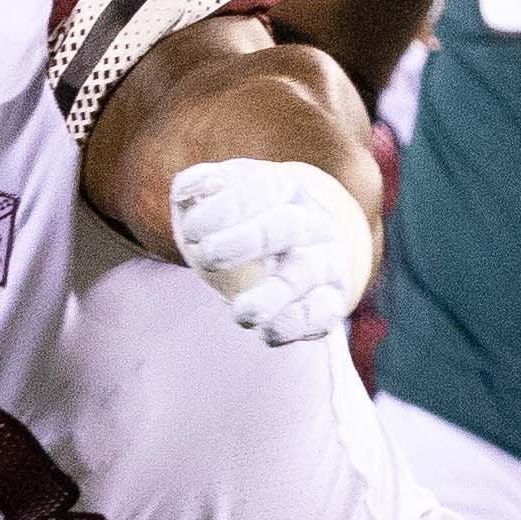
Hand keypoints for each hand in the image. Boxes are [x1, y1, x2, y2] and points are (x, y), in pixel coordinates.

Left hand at [168, 157, 373, 346]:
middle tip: (207, 256)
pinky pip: (324, 313)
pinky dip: (300, 324)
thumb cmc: (237, 216)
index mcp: (282, 187)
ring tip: (240, 313)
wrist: (282, 243)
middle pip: (286, 226)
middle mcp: (310, 221)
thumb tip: (193, 186)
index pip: (261, 190)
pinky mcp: (330, 298)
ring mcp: (324, 260)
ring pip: (305, 273)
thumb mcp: (214, 193)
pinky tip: (268, 334)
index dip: (225, 208)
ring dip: (274, 295)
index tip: (190, 230)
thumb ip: (194, 185)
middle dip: (246, 240)